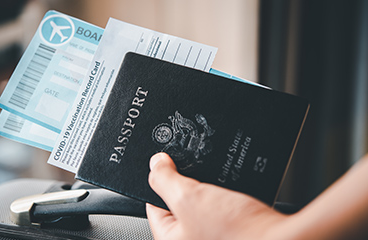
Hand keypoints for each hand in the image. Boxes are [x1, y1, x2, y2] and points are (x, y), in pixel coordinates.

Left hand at [146, 152, 286, 239]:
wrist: (283, 239)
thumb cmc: (239, 233)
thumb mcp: (189, 199)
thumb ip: (165, 180)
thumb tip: (155, 164)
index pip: (154, 206)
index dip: (158, 182)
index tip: (164, 165)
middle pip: (179, 203)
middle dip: (187, 184)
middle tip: (195, 173)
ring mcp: (211, 236)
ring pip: (202, 202)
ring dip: (208, 188)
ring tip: (216, 184)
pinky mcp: (231, 230)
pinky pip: (220, 206)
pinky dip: (223, 195)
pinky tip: (231, 190)